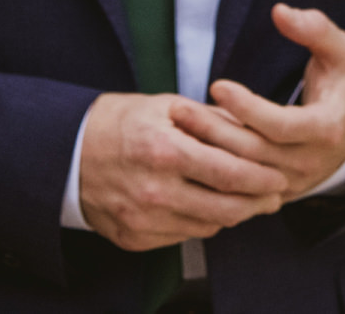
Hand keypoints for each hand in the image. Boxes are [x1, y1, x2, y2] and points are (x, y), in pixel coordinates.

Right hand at [76, 92, 285, 251]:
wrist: (64, 152)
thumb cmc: (118, 121)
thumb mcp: (164, 106)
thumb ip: (211, 120)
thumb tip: (255, 129)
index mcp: (164, 151)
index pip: (230, 173)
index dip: (262, 179)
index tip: (280, 177)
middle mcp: (154, 191)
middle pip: (225, 208)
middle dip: (257, 203)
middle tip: (275, 196)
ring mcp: (142, 220)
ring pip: (207, 227)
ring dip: (233, 215)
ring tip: (248, 201)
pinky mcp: (133, 238)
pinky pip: (182, 237)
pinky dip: (201, 223)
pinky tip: (210, 208)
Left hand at [176, 4, 344, 203]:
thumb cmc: (340, 85)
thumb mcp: (342, 53)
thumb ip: (316, 29)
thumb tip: (280, 11)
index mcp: (327, 130)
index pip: (282, 126)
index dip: (248, 108)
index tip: (217, 84)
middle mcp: (309, 162)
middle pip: (254, 153)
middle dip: (214, 130)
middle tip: (179, 108)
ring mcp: (290, 182)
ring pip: (241, 174)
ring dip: (207, 149)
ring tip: (177, 122)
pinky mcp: (273, 192)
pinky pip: (237, 187)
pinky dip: (211, 168)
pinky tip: (187, 146)